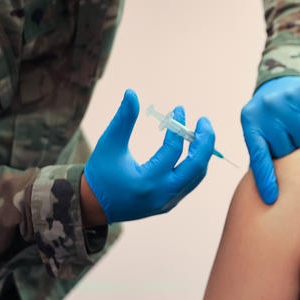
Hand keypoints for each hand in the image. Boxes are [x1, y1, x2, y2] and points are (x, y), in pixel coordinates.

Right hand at [83, 89, 214, 223]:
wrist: (94, 206)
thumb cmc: (101, 172)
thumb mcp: (109, 144)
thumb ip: (123, 120)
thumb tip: (132, 93)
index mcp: (147, 181)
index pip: (173, 150)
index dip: (178, 126)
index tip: (180, 109)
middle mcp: (162, 194)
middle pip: (196, 166)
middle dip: (205, 142)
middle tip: (204, 121)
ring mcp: (169, 201)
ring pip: (197, 176)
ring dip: (202, 153)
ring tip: (201, 132)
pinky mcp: (170, 203)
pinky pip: (190, 182)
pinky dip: (195, 164)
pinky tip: (193, 147)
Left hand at [241, 76, 299, 204]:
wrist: (283, 84)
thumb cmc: (270, 119)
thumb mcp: (259, 133)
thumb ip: (261, 156)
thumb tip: (266, 196)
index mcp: (250, 123)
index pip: (259, 157)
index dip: (266, 179)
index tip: (271, 199)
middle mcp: (265, 109)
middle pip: (286, 150)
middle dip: (289, 148)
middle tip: (286, 137)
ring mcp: (285, 99)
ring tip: (295, 125)